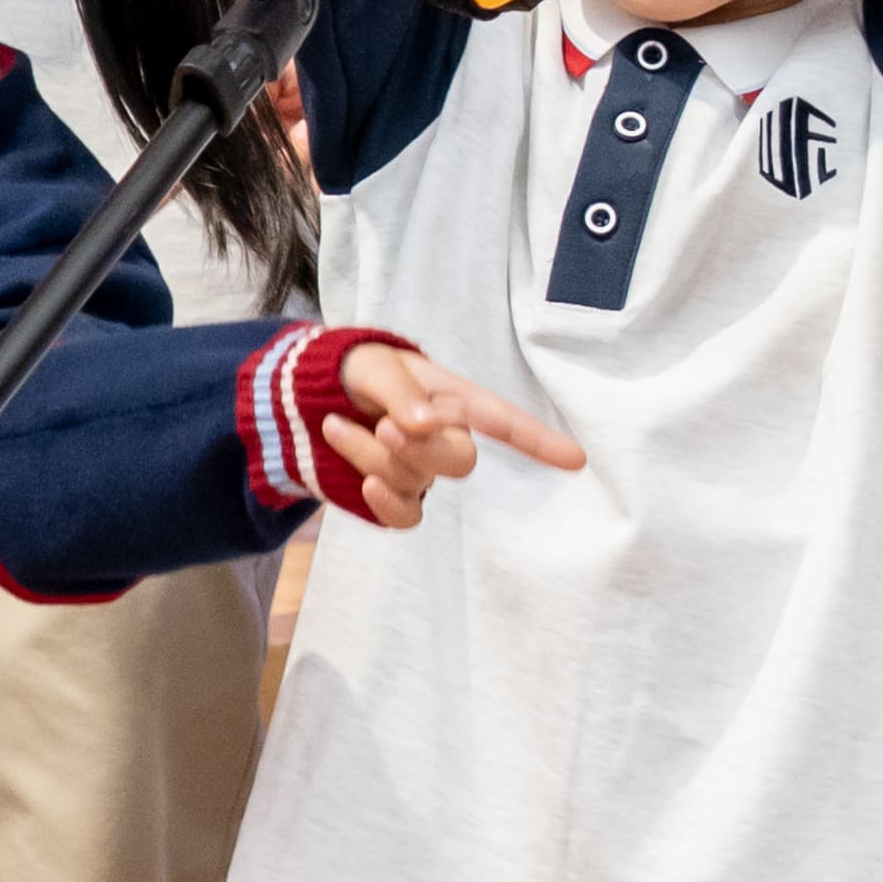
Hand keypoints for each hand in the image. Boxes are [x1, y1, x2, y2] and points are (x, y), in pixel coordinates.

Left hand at [318, 338, 585, 531]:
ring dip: (372, 455)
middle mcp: (446, 438)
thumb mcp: (375, 365)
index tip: (576, 460)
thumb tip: (423, 423)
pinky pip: (404, 516)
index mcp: (454, 400)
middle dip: (420, 447)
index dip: (540, 440)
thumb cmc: (356, 372)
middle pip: (460, 460)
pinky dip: (384, 502)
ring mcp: (422, 472)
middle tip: (384, 425)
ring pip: (415, 482)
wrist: (305, 400)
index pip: (504, 421)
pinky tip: (364, 481)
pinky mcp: (395, 498)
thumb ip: (401, 391)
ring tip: (336, 425)